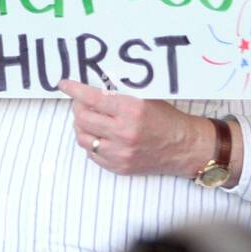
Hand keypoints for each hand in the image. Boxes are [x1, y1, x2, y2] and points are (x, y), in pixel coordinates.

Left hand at [58, 80, 213, 178]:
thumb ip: (119, 94)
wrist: (186, 148)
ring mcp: (120, 153)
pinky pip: (92, 153)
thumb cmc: (167, 119)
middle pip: (82, 118)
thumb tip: (91, 85)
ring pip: (83, 137)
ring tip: (89, 119)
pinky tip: (99, 135)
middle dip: (78, 107)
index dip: (74, 90)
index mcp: (131, 111)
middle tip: (81, 102)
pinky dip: (91, 142)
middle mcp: (124, 133)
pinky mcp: (119, 167)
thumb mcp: (146, 98)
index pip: (92, 98)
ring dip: (81, 125)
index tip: (64, 85)